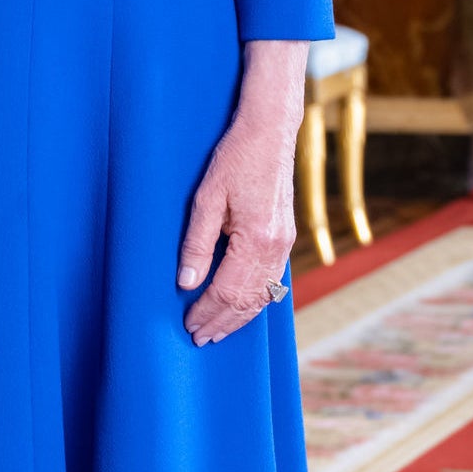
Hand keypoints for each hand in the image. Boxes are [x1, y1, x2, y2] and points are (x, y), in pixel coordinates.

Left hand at [177, 40, 308, 345]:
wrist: (270, 132)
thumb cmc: (235, 159)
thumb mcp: (206, 199)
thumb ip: (197, 244)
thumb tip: (186, 282)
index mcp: (256, 239)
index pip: (227, 291)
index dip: (207, 312)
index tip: (188, 326)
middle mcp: (276, 247)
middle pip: (248, 300)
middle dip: (223, 322)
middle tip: (200, 339)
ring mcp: (285, 243)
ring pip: (264, 295)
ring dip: (240, 317)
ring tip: (218, 331)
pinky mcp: (286, 237)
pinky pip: (273, 280)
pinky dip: (256, 299)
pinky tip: (242, 306)